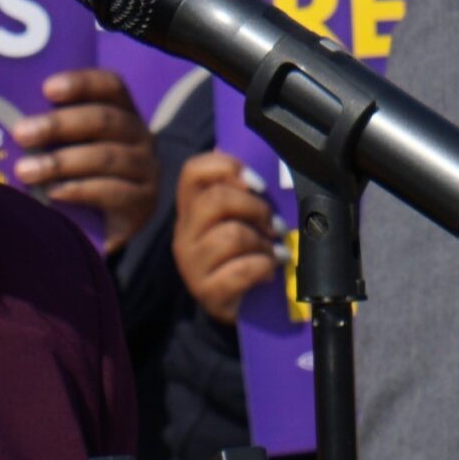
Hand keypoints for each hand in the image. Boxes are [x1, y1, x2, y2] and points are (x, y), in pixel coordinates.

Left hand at [9, 69, 159, 249]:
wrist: (96, 229)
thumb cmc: (70, 175)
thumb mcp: (60, 147)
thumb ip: (45, 130)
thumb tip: (3, 117)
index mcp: (120, 111)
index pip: (109, 85)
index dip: (81, 83)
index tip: (46, 89)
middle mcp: (139, 136)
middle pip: (104, 120)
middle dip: (58, 125)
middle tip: (20, 134)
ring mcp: (145, 170)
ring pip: (106, 157)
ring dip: (61, 162)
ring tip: (24, 171)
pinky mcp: (142, 204)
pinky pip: (112, 192)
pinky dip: (78, 191)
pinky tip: (52, 194)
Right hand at [172, 152, 281, 324]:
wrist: (239, 309)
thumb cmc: (243, 256)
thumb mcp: (239, 220)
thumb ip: (239, 191)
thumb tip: (237, 150)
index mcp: (191, 209)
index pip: (193, 171)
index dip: (226, 167)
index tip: (256, 183)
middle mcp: (184, 233)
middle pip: (216, 200)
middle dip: (256, 209)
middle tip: (274, 226)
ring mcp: (192, 263)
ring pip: (232, 235)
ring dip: (264, 244)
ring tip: (274, 254)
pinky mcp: (207, 291)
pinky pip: (241, 270)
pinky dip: (263, 268)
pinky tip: (269, 273)